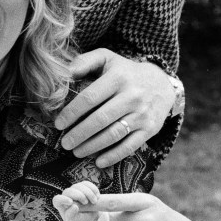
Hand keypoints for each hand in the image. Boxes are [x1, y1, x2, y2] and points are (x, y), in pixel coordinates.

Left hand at [53, 180, 99, 220]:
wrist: (89, 215)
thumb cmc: (79, 219)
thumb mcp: (75, 220)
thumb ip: (71, 215)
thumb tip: (74, 206)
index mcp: (61, 205)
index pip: (57, 200)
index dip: (63, 199)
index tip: (71, 203)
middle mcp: (66, 196)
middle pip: (69, 191)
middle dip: (79, 195)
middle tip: (86, 202)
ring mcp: (74, 189)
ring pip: (79, 186)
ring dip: (88, 193)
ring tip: (94, 201)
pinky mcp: (82, 186)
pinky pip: (86, 183)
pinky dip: (93, 188)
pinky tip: (97, 196)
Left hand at [54, 49, 175, 166]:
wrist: (161, 83)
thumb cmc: (125, 72)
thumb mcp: (107, 59)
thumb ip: (84, 62)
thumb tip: (64, 73)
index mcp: (118, 77)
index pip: (90, 97)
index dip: (72, 113)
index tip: (59, 124)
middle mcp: (132, 96)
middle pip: (100, 119)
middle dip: (79, 133)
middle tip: (65, 143)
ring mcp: (142, 114)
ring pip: (114, 134)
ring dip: (92, 146)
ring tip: (76, 152)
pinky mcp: (150, 129)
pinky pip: (130, 146)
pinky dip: (113, 156)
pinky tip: (98, 162)